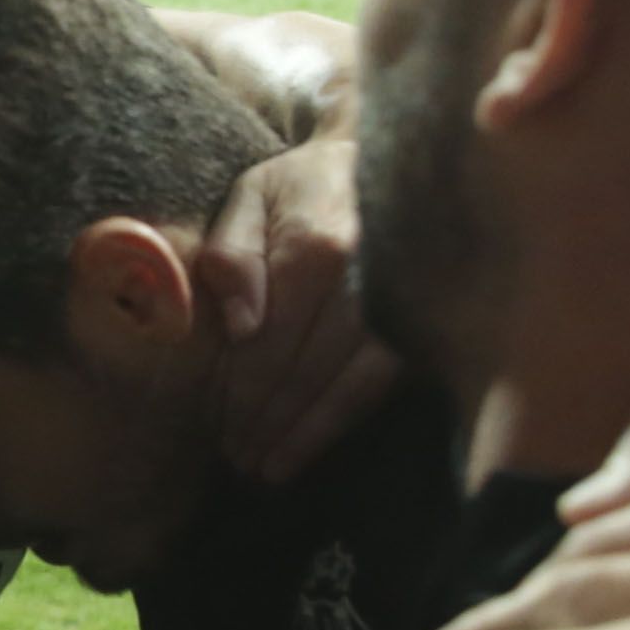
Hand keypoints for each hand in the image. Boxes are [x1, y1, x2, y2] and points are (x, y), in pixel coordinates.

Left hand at [203, 139, 401, 481]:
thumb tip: (242, 325)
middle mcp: (364, 279)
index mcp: (318, 243)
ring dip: (295, 434)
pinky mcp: (418, 327)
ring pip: (341, 388)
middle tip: (229, 454)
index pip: (269, 337)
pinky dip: (332, 426)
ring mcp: (398, 305)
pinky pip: (373, 388)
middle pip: (303, 369)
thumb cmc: (304, 184)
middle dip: (259, 419)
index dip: (237, 386)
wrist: (384, 162)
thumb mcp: (252, 195)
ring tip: (258, 467)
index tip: (211, 419)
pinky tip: (298, 454)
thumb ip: (233, 252)